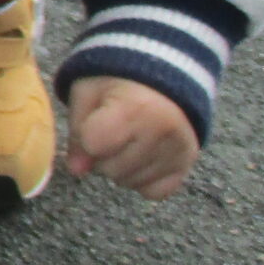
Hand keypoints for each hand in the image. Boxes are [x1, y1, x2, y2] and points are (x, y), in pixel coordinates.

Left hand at [64, 77, 199, 200]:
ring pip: (129, 182)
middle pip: (109, 169)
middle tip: (111, 131)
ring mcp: (177, 149)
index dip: (86, 137)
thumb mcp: (87, 92)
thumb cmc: (117, 81)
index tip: (94, 123)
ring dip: (120, 168)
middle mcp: (161, 131)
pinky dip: (142, 180)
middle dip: (101, 155)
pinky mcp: (187, 162)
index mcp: (134, 107)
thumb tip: (76, 170)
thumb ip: (77, 130)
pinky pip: (154, 191)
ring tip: (127, 140)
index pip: (94, 144)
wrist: (161, 73)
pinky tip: (141, 157)